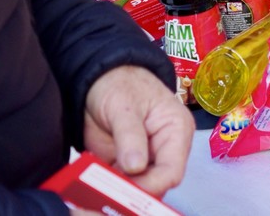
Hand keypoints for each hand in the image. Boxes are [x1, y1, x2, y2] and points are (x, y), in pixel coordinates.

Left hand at [81, 65, 190, 195]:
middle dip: (134, 191)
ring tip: (100, 185)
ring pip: (137, 189)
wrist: (98, 78)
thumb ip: (130, 136)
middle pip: (156, 184)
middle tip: (111, 190)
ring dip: (118, 191)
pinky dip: (106, 187)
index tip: (129, 190)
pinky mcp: (123, 166)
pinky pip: (118, 185)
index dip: (153, 184)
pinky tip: (94, 183)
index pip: (172, 170)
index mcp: (176, 131)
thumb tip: (136, 166)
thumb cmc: (119, 83)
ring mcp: (142, 160)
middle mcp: (163, 150)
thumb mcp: (124, 105)